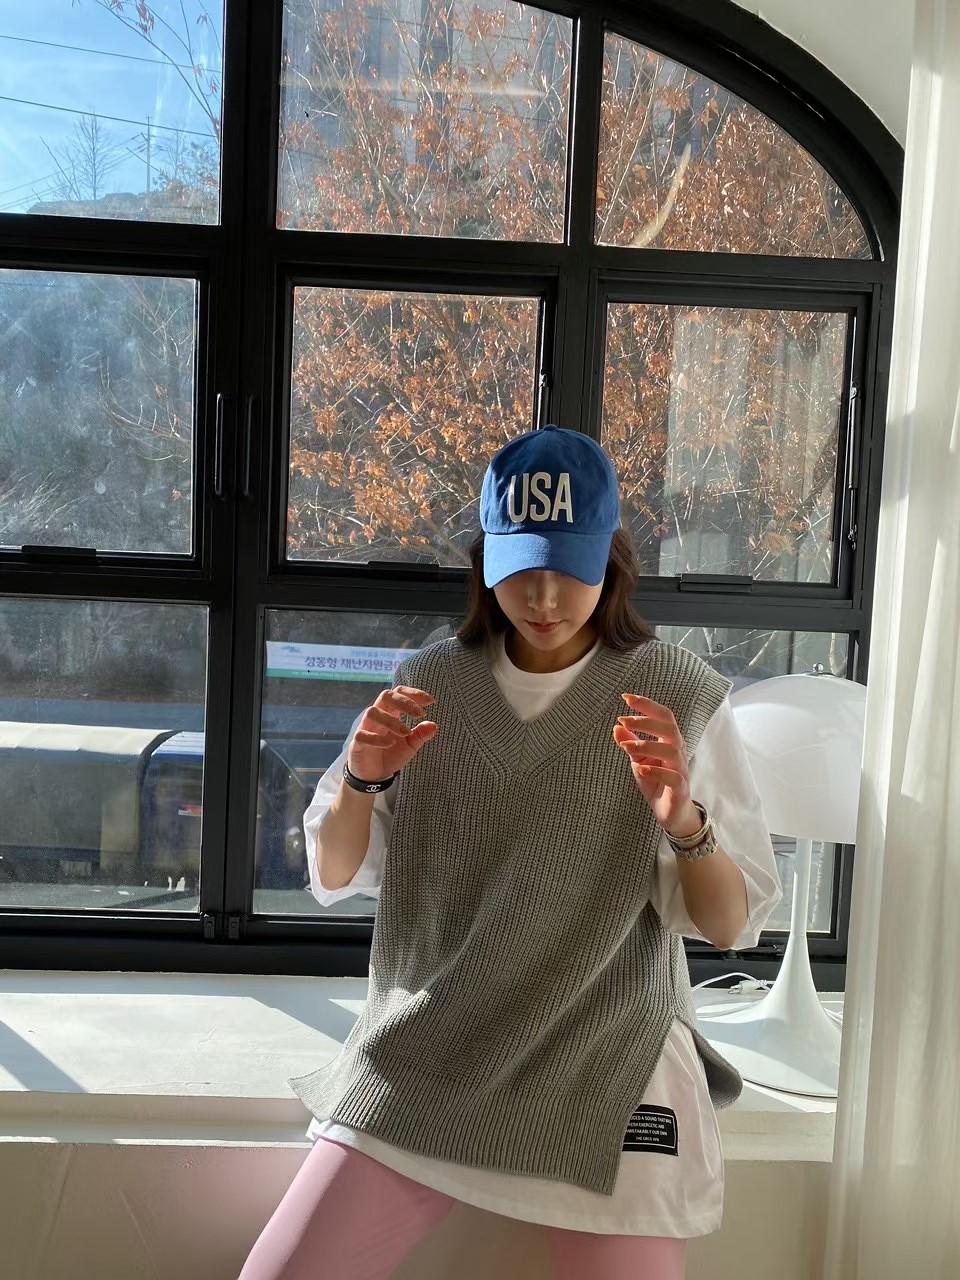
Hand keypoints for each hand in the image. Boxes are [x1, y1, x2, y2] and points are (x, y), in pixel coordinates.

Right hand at [347, 686, 436, 782]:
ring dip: (391, 721)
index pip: (399, 693)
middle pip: (386, 696)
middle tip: (420, 714)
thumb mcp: (410, 745)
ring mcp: (366, 727)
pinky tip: (390, 743)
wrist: (375, 775)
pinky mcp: (357, 742)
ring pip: (372, 712)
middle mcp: (378, 716)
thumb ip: (421, 735)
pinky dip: (376, 738)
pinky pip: (362, 735)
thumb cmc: (392, 753)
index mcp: (391, 712)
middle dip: (404, 701)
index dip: (414, 693)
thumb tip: (434, 725)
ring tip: (406, 732)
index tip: (431, 701)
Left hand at [613, 693, 700, 837]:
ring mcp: (681, 770)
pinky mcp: (681, 789)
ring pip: (672, 750)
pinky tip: (641, 769)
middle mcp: (678, 753)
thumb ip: (630, 744)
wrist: (671, 813)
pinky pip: (674, 777)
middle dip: (647, 721)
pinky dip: (657, 771)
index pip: (664, 717)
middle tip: (624, 720)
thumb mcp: (639, 761)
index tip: (626, 698)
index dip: (647, 705)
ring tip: (627, 747)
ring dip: (647, 745)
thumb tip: (616, 727)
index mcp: (669, 741)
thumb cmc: (656, 782)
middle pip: (670, 728)